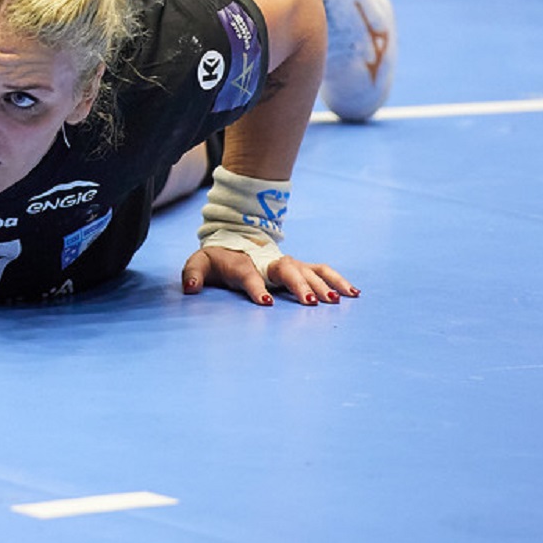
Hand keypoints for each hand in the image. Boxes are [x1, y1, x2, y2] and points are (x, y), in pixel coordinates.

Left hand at [180, 246, 359, 306]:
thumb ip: (194, 273)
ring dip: (324, 283)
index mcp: (243, 263)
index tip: (266, 301)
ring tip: (338, 300)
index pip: (249, 275)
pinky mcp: (300, 267)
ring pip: (310, 269)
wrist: (234, 239)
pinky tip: (353, 293)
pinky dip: (338, 279)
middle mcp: (270, 262)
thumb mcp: (199, 263)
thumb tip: (189, 287)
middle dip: (299, 285)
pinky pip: (322, 271)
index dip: (256, 287)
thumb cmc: (217, 258)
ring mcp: (288, 263)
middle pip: (287, 270)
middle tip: (310, 304)